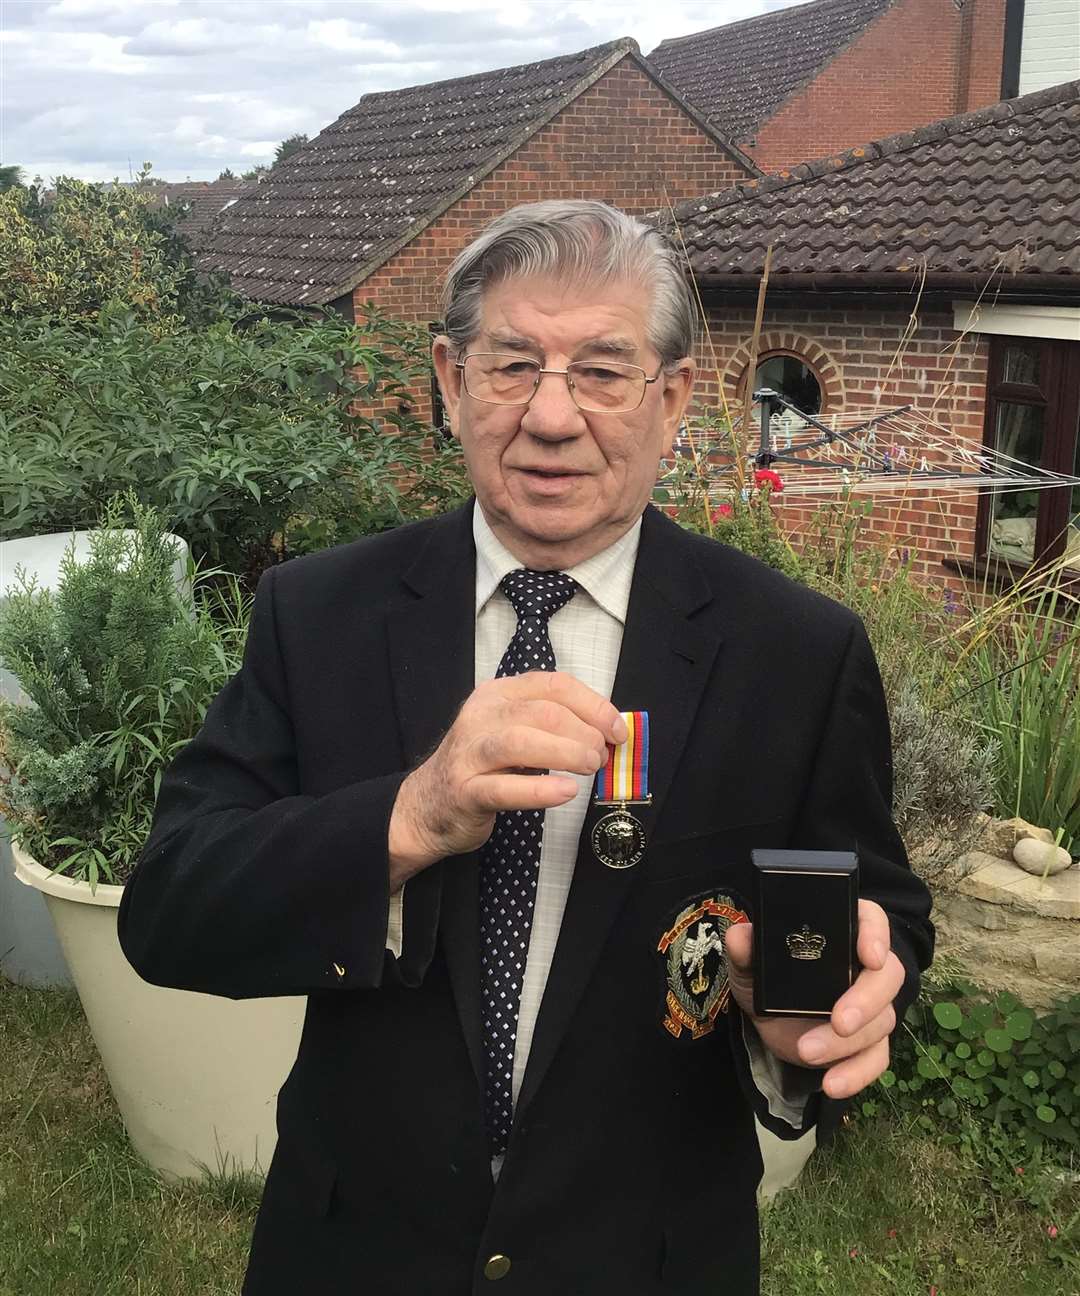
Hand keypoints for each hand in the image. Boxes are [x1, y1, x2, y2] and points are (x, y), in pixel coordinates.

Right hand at [388, 672, 626, 883]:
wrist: (426, 806)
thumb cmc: (481, 767)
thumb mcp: (513, 732)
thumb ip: (552, 726)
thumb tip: (607, 731)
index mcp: (497, 694)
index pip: (553, 685)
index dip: (593, 705)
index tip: (617, 729)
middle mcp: (480, 717)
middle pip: (542, 712)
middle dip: (583, 732)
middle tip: (602, 755)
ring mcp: (469, 754)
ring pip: (521, 741)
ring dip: (565, 752)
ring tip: (591, 766)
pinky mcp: (465, 791)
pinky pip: (504, 788)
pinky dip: (540, 789)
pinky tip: (566, 791)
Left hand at [723, 899, 904, 1099]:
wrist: (768, 1017)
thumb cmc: (767, 975)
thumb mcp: (749, 962)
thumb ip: (745, 949)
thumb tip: (740, 937)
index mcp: (843, 933)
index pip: (872, 921)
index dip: (876, 935)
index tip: (869, 955)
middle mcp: (864, 967)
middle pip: (887, 976)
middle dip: (866, 1000)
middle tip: (839, 1020)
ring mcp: (871, 1007)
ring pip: (882, 1021)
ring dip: (846, 1043)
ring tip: (808, 1051)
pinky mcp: (867, 1044)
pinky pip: (875, 1059)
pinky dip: (857, 1074)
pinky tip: (833, 1084)